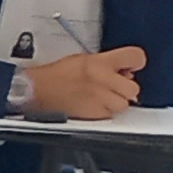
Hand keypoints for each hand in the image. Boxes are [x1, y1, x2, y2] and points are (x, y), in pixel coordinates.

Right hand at [26, 45, 145, 119]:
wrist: (36, 91)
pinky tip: (93, 105)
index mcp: (100, 63)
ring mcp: (100, 99)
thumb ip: (105, 62)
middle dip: (125, 88)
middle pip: (134, 88)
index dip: (136, 62)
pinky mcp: (95, 115)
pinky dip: (105, 112)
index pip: (136, 57)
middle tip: (112, 86)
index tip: (132, 66)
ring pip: (124, 104)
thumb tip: (123, 69)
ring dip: (115, 102)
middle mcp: (103, 80)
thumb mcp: (82, 59)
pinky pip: (110, 115)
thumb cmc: (54, 75)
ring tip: (100, 97)